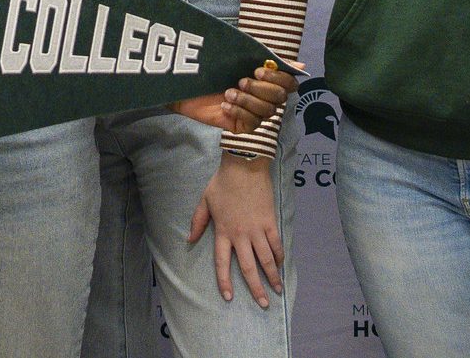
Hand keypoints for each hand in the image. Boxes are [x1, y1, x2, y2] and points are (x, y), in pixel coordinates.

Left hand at [171, 62, 295, 134]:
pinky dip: (239, 113)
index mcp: (267, 79)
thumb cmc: (211, 67)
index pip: (290, 83)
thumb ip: (267, 57)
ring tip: (228, 92)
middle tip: (239, 81)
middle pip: (280, 98)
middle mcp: (264, 97)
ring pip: (267, 112)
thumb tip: (301, 65)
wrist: (184, 82)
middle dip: (260, 89)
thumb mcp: (239, 56)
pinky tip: (225, 106)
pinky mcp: (241, 127)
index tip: (257, 70)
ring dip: (247, 100)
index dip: (278, 78)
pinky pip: (252, 125)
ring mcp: (254, 113)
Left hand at [186, 155, 283, 306]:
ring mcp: (256, 229)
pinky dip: (279, 256)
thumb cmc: (222, 182)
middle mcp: (240, 235)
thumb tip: (188, 240)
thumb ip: (197, 222)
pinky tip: (281, 265)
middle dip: (255, 288)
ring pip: (265, 259)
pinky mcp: (270, 221)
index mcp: (222, 231)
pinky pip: (276, 243)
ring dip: (272, 277)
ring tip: (278, 290)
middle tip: (263, 304)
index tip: (228, 297)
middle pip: (247, 267)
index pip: (222, 263)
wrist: (244, 165)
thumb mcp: (204, 201)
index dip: (225, 281)